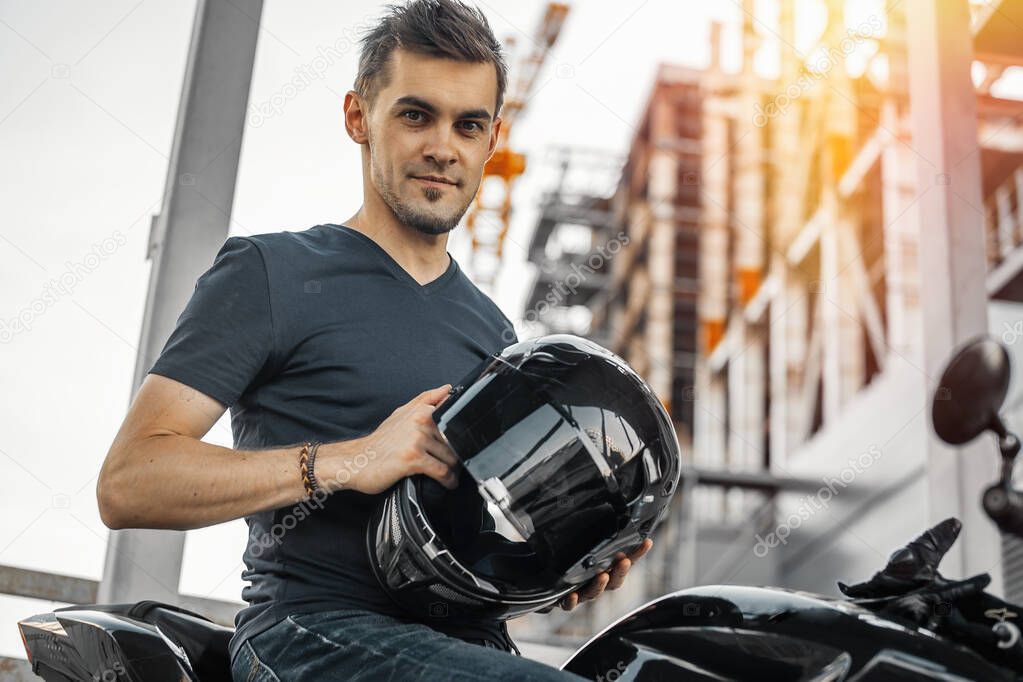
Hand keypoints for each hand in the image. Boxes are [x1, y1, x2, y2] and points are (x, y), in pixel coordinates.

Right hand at [321, 384, 460, 494]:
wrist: (355, 462)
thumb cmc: (379, 442)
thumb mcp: (400, 414)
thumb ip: (425, 400)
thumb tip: (447, 389)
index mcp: (419, 410)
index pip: (452, 415)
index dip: (463, 428)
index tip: (469, 438)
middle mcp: (420, 420)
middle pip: (454, 440)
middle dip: (457, 454)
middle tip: (456, 463)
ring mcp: (416, 439)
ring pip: (450, 456)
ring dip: (454, 470)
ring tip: (451, 475)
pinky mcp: (413, 458)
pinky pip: (442, 471)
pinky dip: (448, 480)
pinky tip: (447, 483)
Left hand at [543, 539, 652, 611]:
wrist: (544, 579)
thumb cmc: (566, 557)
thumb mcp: (579, 540)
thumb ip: (590, 529)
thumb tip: (599, 506)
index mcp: (605, 567)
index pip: (625, 561)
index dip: (638, 553)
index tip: (647, 542)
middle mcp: (596, 581)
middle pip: (614, 581)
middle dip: (620, 571)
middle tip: (625, 561)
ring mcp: (581, 592)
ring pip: (594, 593)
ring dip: (599, 585)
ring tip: (602, 575)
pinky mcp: (564, 600)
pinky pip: (568, 604)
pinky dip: (571, 601)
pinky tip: (572, 595)